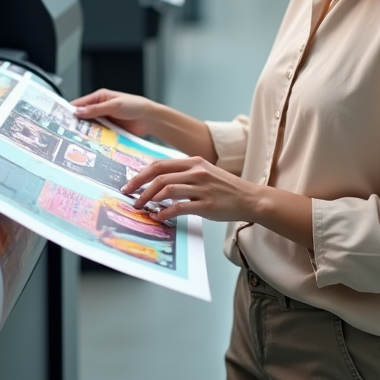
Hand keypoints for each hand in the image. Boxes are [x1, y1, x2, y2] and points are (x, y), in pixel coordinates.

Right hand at [72, 89, 156, 137]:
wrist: (149, 119)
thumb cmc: (135, 106)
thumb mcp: (113, 105)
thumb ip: (95, 109)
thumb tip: (78, 111)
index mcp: (100, 97)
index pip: (80, 103)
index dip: (70, 110)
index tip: (61, 118)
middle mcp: (100, 108)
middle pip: (83, 116)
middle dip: (76, 123)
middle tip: (66, 131)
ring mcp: (105, 120)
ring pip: (90, 127)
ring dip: (85, 132)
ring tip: (76, 139)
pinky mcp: (109, 130)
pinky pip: (98, 135)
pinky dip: (94, 138)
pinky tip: (89, 143)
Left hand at [121, 157, 259, 223]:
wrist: (249, 198)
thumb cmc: (225, 188)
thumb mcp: (204, 172)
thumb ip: (183, 174)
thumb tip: (158, 182)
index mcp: (194, 162)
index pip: (160, 164)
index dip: (141, 174)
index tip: (130, 184)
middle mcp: (197, 172)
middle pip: (160, 175)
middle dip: (140, 187)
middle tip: (130, 197)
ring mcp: (202, 188)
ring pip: (167, 190)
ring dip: (149, 200)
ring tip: (142, 208)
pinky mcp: (206, 205)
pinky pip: (179, 207)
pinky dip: (165, 213)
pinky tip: (158, 217)